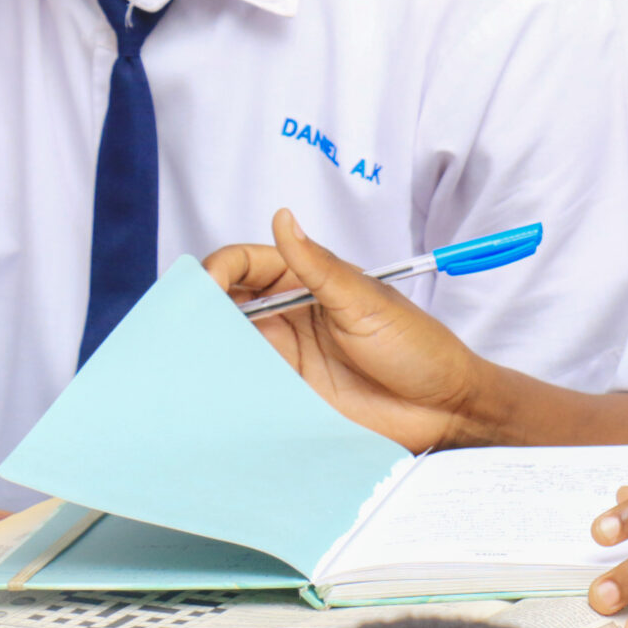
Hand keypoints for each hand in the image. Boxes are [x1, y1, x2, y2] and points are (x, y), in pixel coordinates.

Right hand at [201, 208, 491, 452]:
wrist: (444, 408)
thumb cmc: (418, 348)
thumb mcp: (366, 303)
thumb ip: (318, 267)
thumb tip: (283, 219)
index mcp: (306, 280)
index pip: (244, 265)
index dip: (219, 270)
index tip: (206, 287)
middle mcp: (287, 316)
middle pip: (224, 304)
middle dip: (198, 309)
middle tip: (183, 324)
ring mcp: (283, 356)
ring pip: (226, 345)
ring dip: (204, 348)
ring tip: (186, 357)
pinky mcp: (284, 395)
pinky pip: (242, 386)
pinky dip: (221, 386)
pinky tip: (207, 388)